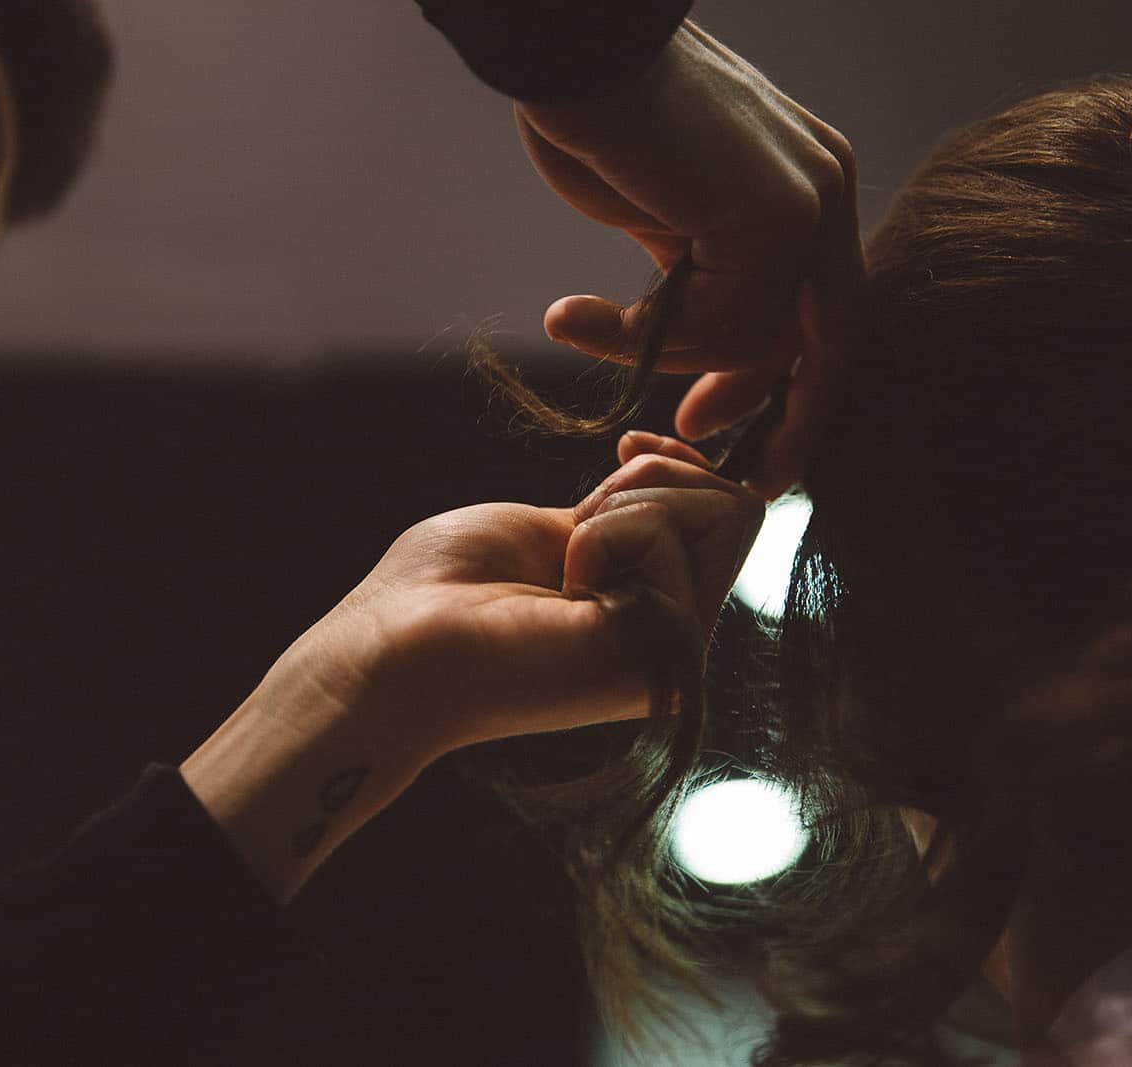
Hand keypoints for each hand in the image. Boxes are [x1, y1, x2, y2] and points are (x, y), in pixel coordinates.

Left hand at [321, 433, 762, 757]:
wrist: (393, 647)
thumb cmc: (441, 589)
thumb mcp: (550, 527)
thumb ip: (624, 515)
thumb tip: (675, 464)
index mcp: (642, 611)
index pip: (725, 519)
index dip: (687, 466)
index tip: (626, 445)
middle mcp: (671, 636)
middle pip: (738, 509)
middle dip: (657, 478)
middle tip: (580, 524)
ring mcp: (676, 649)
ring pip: (727, 514)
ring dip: (630, 504)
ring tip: (567, 561)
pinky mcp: (669, 649)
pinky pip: (678, 533)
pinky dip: (610, 530)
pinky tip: (563, 586)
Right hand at [517, 20, 865, 495]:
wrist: (577, 50)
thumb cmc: (604, 118)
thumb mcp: (667, 215)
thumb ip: (700, 273)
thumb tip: (696, 342)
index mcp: (811, 186)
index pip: (823, 313)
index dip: (780, 383)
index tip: (715, 423)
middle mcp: (825, 192)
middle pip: (828, 342)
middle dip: (777, 412)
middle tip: (698, 438)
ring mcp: (809, 202)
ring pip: (755, 340)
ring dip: (660, 354)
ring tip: (586, 328)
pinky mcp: (774, 216)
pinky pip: (715, 325)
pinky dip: (638, 339)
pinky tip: (579, 317)